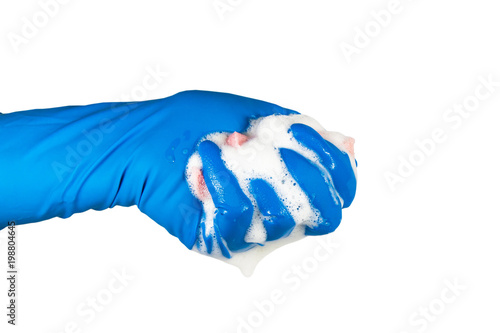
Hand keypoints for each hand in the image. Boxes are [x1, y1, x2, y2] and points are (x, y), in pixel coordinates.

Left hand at [183, 113, 356, 258]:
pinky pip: (239, 219)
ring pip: (283, 221)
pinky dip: (224, 179)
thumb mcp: (255, 114)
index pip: (340, 191)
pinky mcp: (218, 237)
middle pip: (327, 217)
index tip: (302, 133)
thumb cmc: (195, 121)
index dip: (338, 166)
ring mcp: (250, 226)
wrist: (141, 136)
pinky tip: (206, 156)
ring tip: (228, 144)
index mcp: (291, 180)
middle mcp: (277, 207)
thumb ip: (300, 131)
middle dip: (310, 177)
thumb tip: (347, 144)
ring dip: (256, 172)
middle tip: (278, 148)